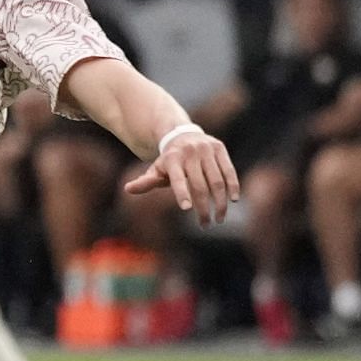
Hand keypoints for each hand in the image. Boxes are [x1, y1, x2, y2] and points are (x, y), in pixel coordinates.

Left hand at [124, 129, 239, 226]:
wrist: (181, 135)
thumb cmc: (168, 161)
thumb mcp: (155, 169)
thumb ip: (145, 181)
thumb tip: (128, 189)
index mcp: (172, 159)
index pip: (177, 179)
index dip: (182, 193)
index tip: (187, 209)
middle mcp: (189, 152)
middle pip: (200, 185)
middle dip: (204, 208)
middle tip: (206, 225)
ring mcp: (206, 149)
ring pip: (217, 180)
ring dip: (220, 202)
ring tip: (219, 218)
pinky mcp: (219, 148)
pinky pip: (229, 170)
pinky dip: (233, 186)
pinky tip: (233, 200)